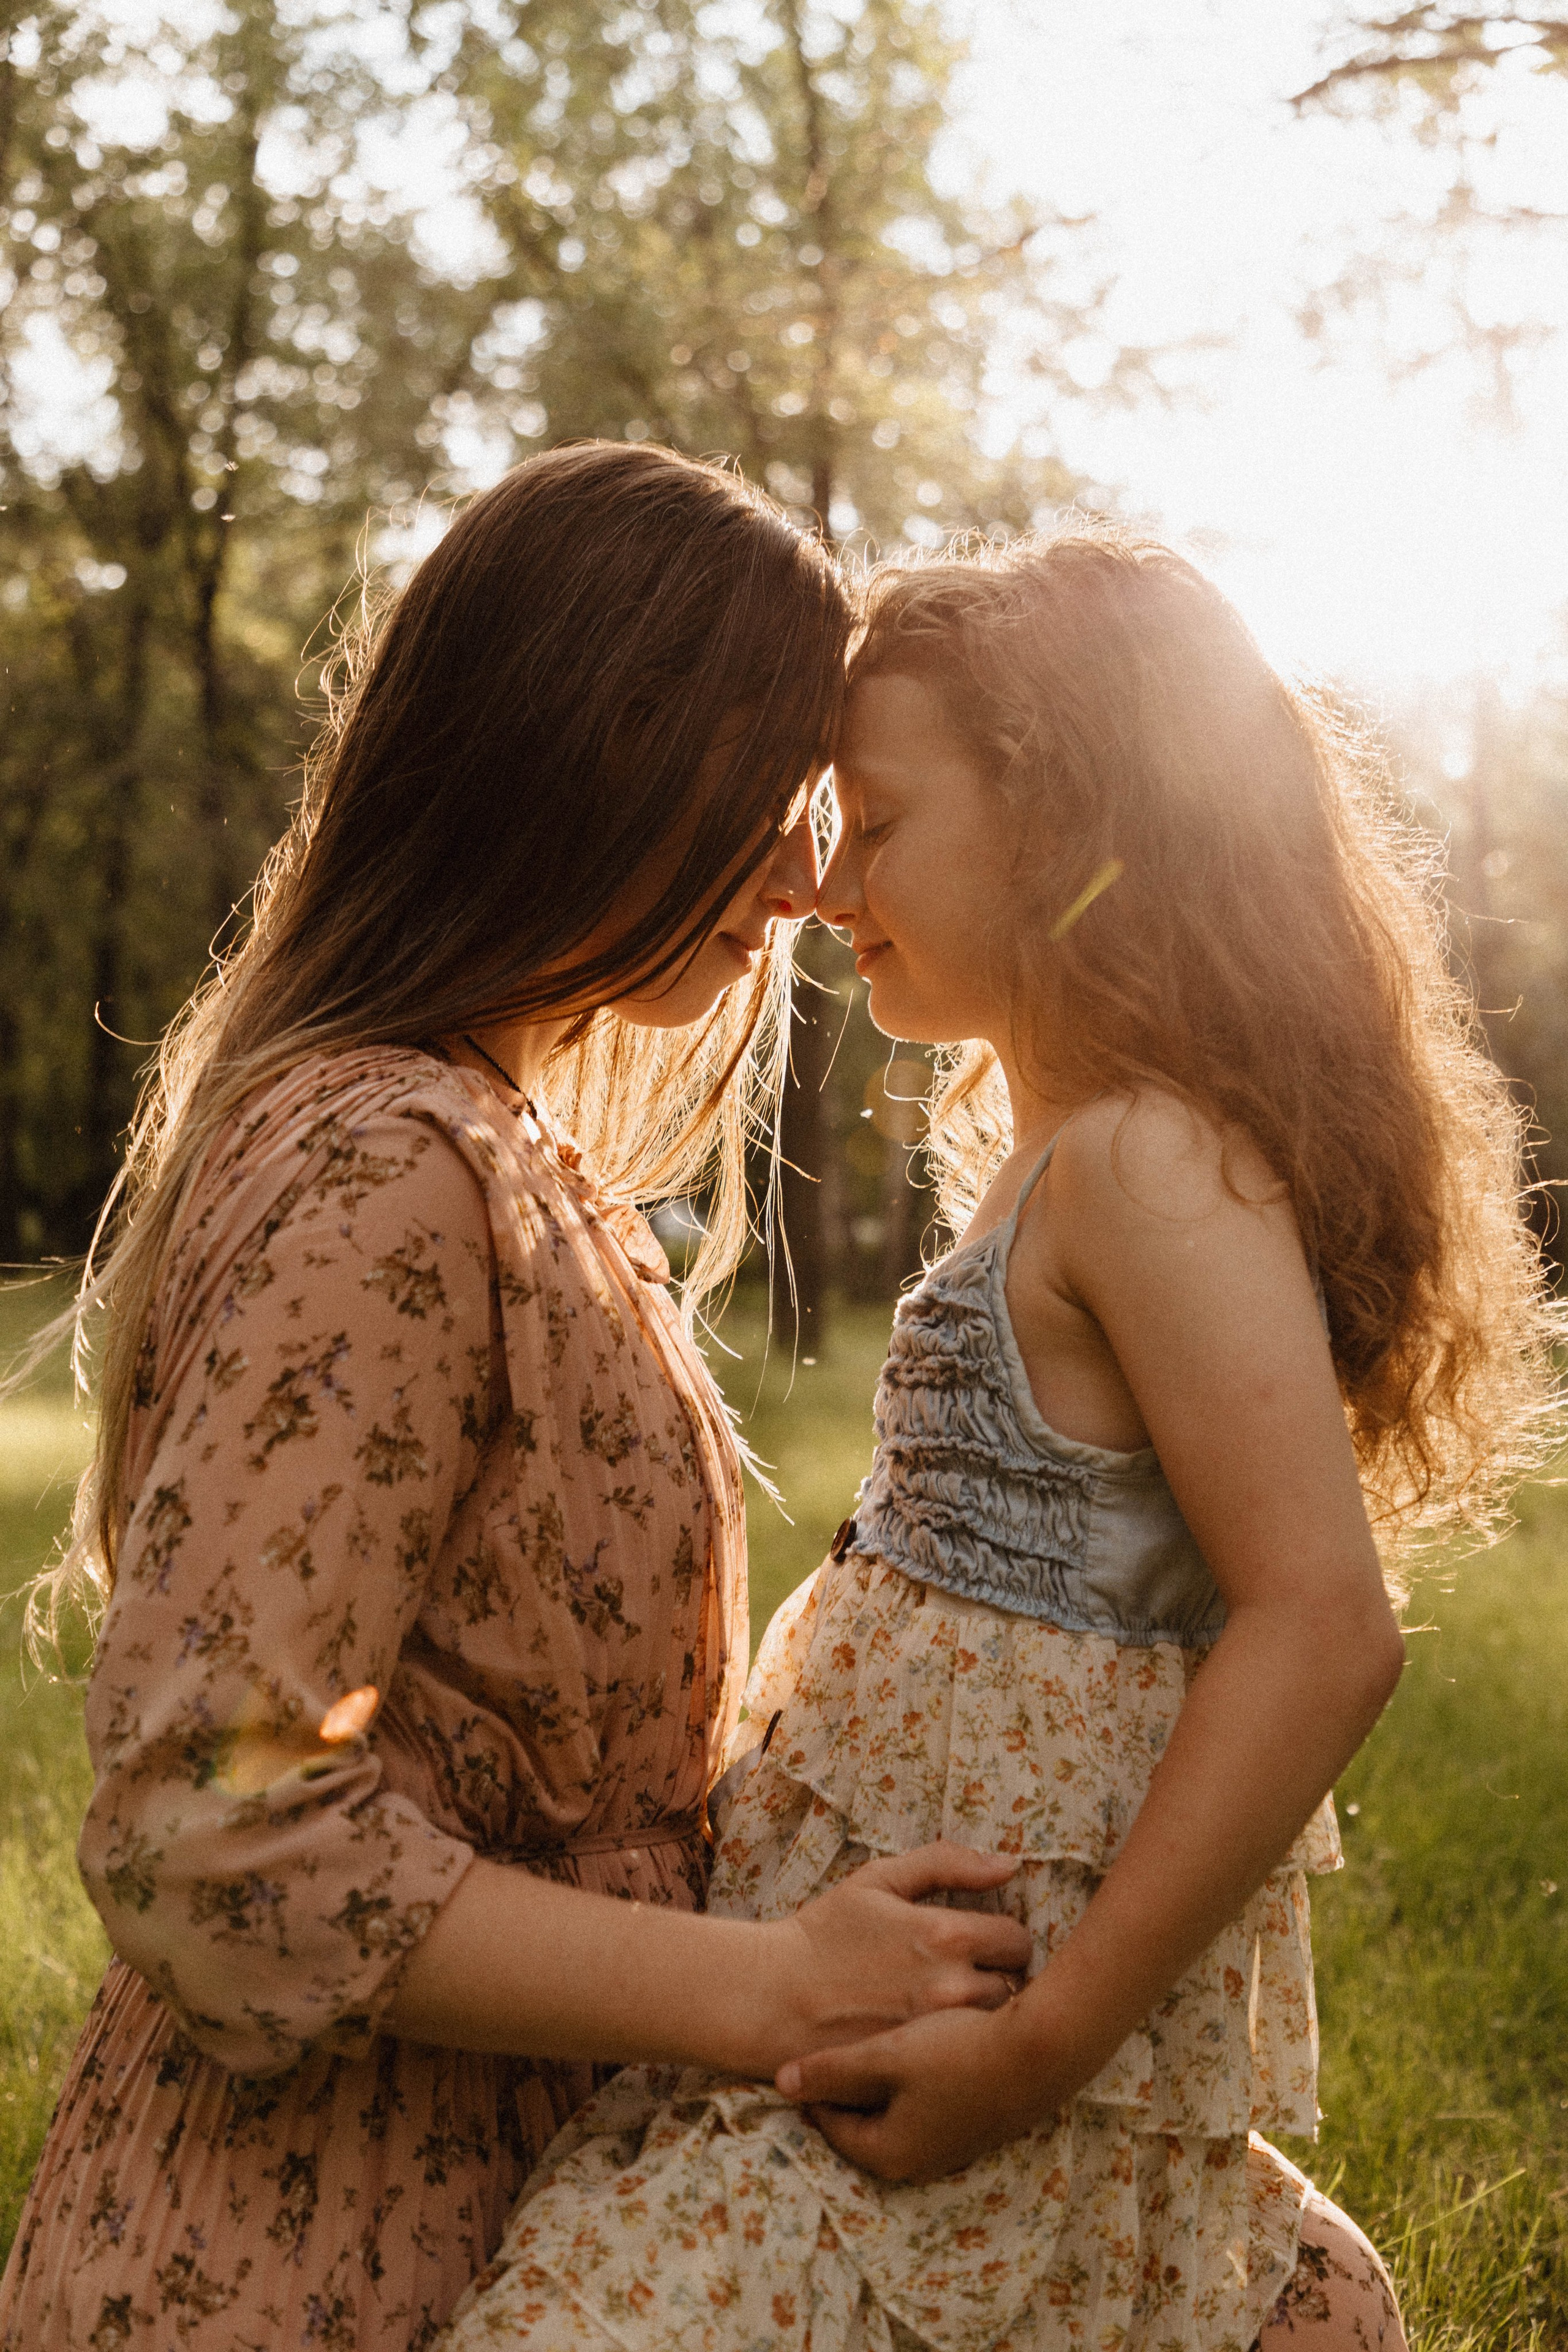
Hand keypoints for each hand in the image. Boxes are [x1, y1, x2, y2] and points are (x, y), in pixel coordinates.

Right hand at [755, 1843, 1031, 2075]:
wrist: (772, 1998)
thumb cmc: (824, 1933)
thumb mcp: (878, 1880)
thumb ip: (946, 1863)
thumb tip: (1008, 1864)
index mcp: (946, 1934)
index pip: (1018, 1938)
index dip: (1003, 1937)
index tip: (983, 1941)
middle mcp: (952, 1988)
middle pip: (1016, 1986)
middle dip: (1000, 1976)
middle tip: (971, 1974)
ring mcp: (938, 2035)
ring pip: (996, 2025)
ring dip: (985, 2014)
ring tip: (957, 2007)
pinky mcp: (922, 2070)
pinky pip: (967, 2059)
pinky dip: (962, 2047)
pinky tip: (941, 2038)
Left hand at [777, 2003, 1058, 2183]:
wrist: (1043, 2051)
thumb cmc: (957, 2051)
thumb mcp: (886, 2057)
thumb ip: (832, 2072)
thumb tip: (780, 2082)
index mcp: (889, 2152)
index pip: (831, 2123)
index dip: (815, 2083)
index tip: (805, 2044)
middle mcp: (919, 2160)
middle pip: (864, 2120)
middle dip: (849, 2083)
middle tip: (837, 2036)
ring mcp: (951, 2145)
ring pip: (897, 2109)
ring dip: (884, 2079)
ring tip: (877, 2033)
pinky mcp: (975, 2122)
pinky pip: (927, 2103)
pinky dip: (915, 2077)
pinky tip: (921, 2038)